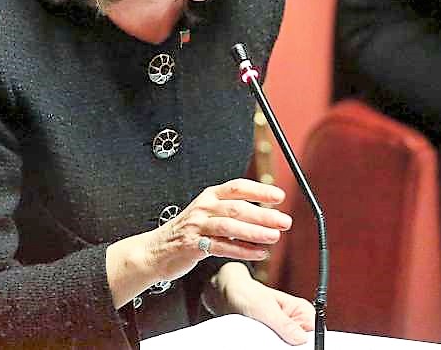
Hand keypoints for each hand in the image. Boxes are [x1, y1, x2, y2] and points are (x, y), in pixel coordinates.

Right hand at [147, 178, 291, 282]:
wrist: (157, 250)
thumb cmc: (189, 233)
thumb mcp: (209, 214)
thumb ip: (232, 212)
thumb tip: (266, 214)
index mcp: (210, 196)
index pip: (238, 187)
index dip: (260, 190)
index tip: (279, 196)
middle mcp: (204, 207)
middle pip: (237, 207)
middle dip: (263, 214)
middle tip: (284, 221)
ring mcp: (197, 225)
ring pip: (230, 226)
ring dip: (254, 232)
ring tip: (273, 237)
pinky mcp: (193, 244)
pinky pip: (221, 247)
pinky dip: (242, 250)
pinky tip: (258, 253)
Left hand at [207, 263, 315, 344]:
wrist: (227, 294)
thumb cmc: (246, 293)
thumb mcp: (264, 307)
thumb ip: (283, 323)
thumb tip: (302, 339)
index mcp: (302, 311)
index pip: (314, 334)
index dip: (304, 344)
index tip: (289, 345)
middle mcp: (298, 322)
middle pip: (302, 345)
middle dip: (288, 346)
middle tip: (271, 340)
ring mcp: (286, 332)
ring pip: (288, 348)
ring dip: (275, 346)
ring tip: (262, 337)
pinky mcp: (275, 339)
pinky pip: (276, 348)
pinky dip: (268, 347)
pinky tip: (259, 342)